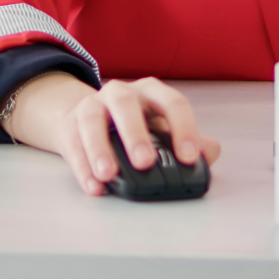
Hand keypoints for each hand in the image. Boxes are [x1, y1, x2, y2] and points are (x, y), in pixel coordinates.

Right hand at [0, 71, 221, 195]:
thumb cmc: (136, 126)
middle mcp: (121, 93)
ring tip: (108, 175)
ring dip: (100, 148)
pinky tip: (94, 186)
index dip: (183, 128)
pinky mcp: (69, 126)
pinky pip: (73, 144)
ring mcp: (92, 106)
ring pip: (92, 120)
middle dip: (135, 133)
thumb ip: (190, 140)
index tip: (188, 157)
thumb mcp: (164, 130)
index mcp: (152, 92)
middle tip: (145, 163)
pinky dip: (82, 166)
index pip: (172, 102)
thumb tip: (209, 153)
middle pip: (126, 105)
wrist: (88, 120)